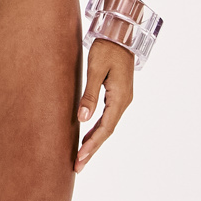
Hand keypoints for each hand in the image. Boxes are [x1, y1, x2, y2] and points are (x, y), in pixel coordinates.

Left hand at [75, 40, 134, 170]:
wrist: (120, 34)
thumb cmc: (107, 48)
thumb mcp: (96, 69)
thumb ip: (90, 94)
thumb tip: (83, 119)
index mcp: (120, 97)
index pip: (105, 128)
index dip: (92, 145)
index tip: (79, 158)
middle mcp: (123, 101)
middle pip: (107, 132)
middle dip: (91, 150)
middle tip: (77, 167)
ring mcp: (122, 99)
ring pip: (107, 126)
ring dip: (94, 142)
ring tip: (80, 158)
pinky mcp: (117, 95)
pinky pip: (107, 118)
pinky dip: (97, 131)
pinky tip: (87, 138)